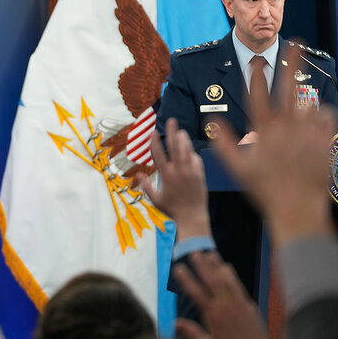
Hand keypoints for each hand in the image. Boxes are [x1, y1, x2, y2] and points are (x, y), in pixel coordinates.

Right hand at [137, 119, 209, 241]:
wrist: (192, 217)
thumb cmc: (172, 209)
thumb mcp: (155, 199)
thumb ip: (146, 186)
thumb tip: (137, 174)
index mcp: (166, 176)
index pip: (159, 155)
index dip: (155, 142)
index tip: (152, 132)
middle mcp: (178, 172)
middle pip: (175, 148)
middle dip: (172, 133)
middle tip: (171, 121)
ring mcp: (190, 172)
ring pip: (187, 151)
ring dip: (184, 140)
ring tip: (181, 131)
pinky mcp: (200, 175)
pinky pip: (196, 160)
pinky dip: (193, 154)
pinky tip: (190, 151)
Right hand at [174, 251, 279, 338]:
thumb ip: (191, 333)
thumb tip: (175, 323)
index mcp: (214, 315)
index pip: (196, 292)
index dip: (186, 278)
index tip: (178, 268)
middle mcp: (226, 306)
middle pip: (212, 280)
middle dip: (202, 265)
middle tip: (194, 253)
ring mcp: (239, 304)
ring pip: (227, 279)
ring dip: (217, 265)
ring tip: (209, 254)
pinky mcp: (249, 306)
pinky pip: (238, 285)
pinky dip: (231, 275)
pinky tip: (227, 268)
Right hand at [213, 44, 337, 243]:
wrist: (296, 209)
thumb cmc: (264, 189)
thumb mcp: (237, 167)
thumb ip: (223, 141)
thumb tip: (212, 120)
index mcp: (264, 130)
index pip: (258, 95)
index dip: (256, 76)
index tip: (256, 62)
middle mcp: (287, 127)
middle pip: (288, 86)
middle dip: (290, 61)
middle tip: (294, 42)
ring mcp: (308, 133)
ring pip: (310, 103)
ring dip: (306, 99)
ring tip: (303, 101)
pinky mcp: (325, 141)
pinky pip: (326, 118)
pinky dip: (322, 115)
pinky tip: (318, 118)